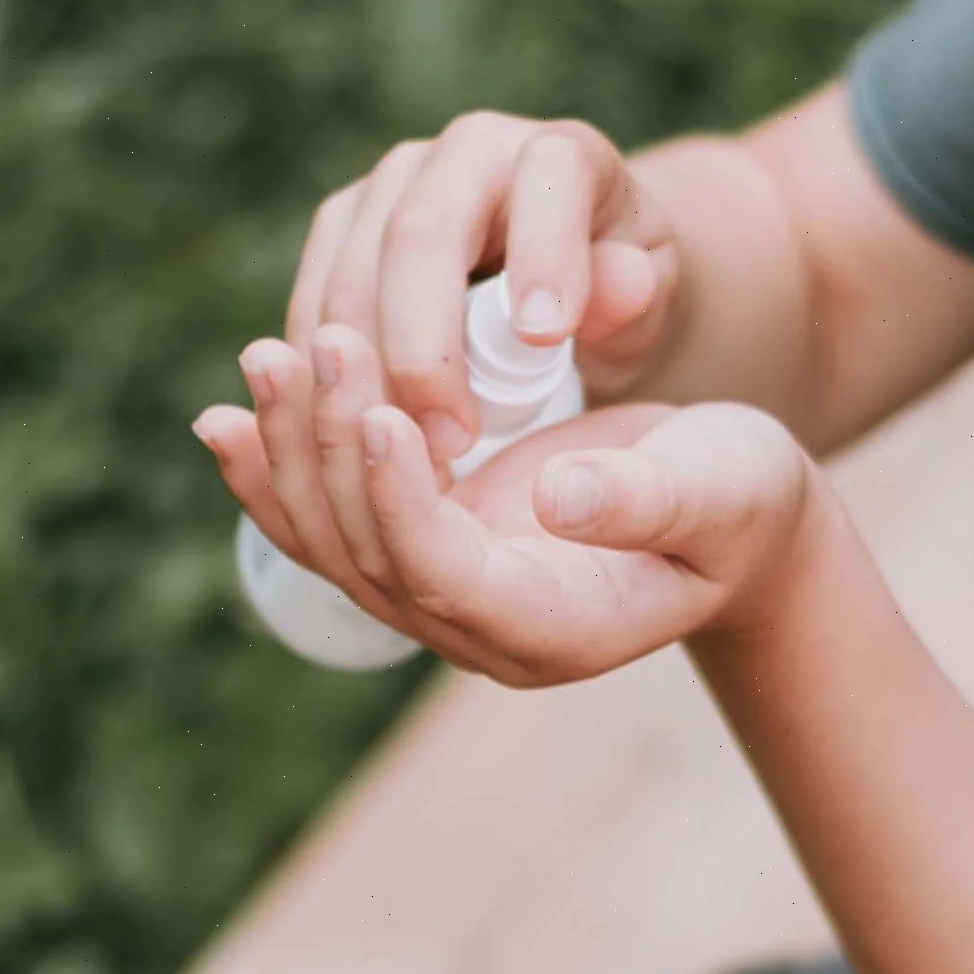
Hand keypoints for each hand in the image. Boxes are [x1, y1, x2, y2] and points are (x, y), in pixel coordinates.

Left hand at [195, 324, 825, 684]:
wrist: (737, 517)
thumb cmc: (741, 499)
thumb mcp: (719, 491)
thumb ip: (645, 501)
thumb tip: (557, 497)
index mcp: (557, 627)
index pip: (443, 574)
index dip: (400, 498)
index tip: (381, 408)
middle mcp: (484, 629)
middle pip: (369, 557)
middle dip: (331, 452)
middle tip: (315, 343)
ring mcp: (449, 594)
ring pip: (335, 540)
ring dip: (293, 452)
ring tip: (265, 358)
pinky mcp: (432, 545)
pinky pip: (337, 519)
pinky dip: (284, 469)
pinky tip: (232, 416)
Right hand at [285, 112, 682, 465]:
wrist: (571, 280)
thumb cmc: (618, 287)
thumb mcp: (648, 291)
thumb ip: (635, 288)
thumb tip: (622, 280)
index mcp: (559, 152)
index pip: (546, 176)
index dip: (542, 254)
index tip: (544, 345)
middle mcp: (465, 150)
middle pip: (419, 233)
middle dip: (425, 346)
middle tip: (452, 443)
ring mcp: (391, 184)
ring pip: (350, 273)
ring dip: (366, 374)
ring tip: (406, 458)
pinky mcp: (342, 228)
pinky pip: (316, 302)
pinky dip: (331, 375)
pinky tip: (362, 435)